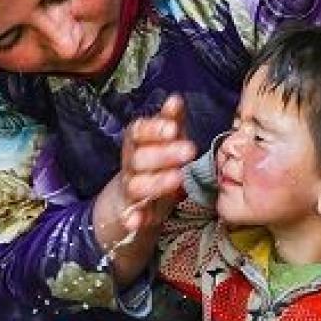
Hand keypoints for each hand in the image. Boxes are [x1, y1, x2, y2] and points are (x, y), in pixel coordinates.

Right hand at [92, 95, 195, 281]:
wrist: (132, 200)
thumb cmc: (156, 162)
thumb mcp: (164, 140)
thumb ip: (171, 120)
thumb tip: (175, 98)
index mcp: (137, 142)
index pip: (139, 131)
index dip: (154, 129)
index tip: (173, 128)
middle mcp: (131, 164)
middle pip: (140, 157)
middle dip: (164, 154)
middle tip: (189, 151)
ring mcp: (131, 188)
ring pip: (138, 185)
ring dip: (156, 182)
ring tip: (178, 179)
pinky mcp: (132, 212)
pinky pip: (130, 216)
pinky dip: (132, 219)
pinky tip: (136, 221)